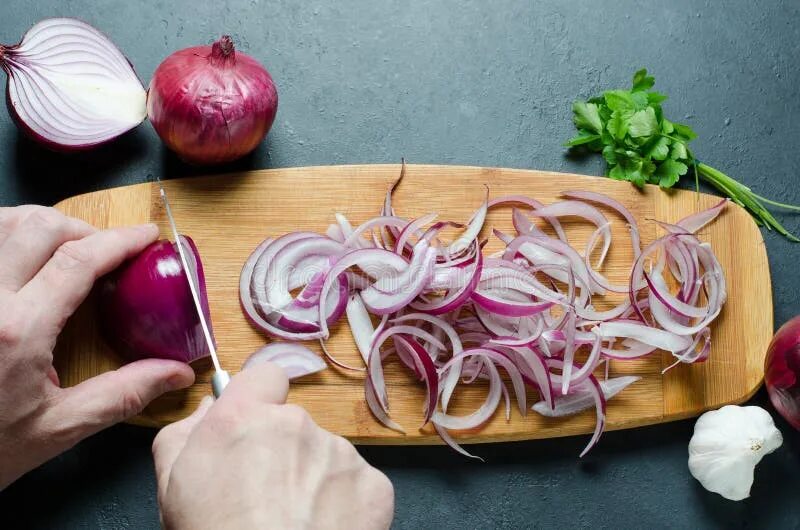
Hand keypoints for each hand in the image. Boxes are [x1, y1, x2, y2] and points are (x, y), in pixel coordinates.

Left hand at [0, 206, 194, 489]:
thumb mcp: (58, 428)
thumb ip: (122, 394)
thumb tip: (177, 374)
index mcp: (18, 330)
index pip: (78, 260)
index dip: (120, 240)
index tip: (146, 236)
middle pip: (39, 227)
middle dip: (83, 230)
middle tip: (104, 251)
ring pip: (1, 222)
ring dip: (39, 225)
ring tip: (63, 246)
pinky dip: (6, 235)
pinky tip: (20, 254)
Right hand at [152, 362, 394, 529]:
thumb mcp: (170, 483)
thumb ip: (185, 431)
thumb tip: (211, 405)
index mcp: (245, 418)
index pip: (266, 376)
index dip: (261, 398)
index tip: (256, 425)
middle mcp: (297, 424)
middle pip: (295, 425)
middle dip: (285, 452)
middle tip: (268, 496)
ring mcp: (340, 453)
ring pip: (327, 456)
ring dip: (314, 479)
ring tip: (295, 521)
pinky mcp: (373, 485)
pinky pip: (357, 484)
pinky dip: (345, 504)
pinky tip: (324, 529)